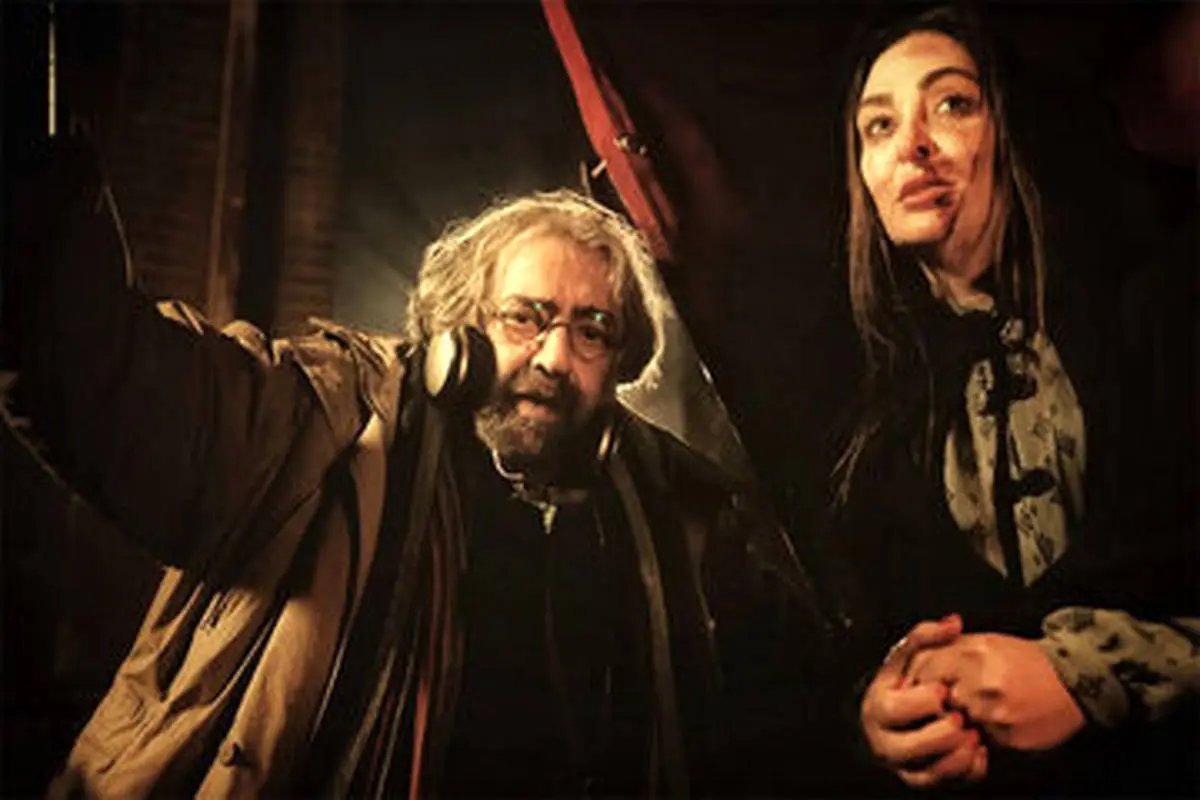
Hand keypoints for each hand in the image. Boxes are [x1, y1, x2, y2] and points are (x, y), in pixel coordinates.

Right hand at [860, 615, 987, 787]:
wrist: (898, 714)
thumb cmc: (904, 680)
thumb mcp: (908, 655)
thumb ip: (926, 636)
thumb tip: (954, 623)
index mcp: (878, 707)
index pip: (896, 709)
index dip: (923, 700)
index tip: (943, 690)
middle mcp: (885, 741)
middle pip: (910, 747)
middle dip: (941, 733)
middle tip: (961, 719)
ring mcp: (903, 764)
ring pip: (928, 772)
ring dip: (956, 756)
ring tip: (975, 736)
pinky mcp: (922, 778)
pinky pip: (945, 784)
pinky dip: (966, 771)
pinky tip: (979, 753)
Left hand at [907, 632, 1085, 750]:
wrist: (1072, 681)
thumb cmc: (1024, 660)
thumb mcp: (984, 642)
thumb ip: (947, 647)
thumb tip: (916, 660)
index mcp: (972, 655)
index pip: (925, 671)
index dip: (924, 679)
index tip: (930, 683)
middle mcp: (980, 684)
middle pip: (937, 700)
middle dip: (943, 701)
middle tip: (957, 697)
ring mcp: (993, 714)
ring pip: (957, 723)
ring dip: (964, 719)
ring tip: (983, 708)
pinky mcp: (1007, 738)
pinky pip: (980, 741)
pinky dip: (983, 734)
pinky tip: (997, 721)